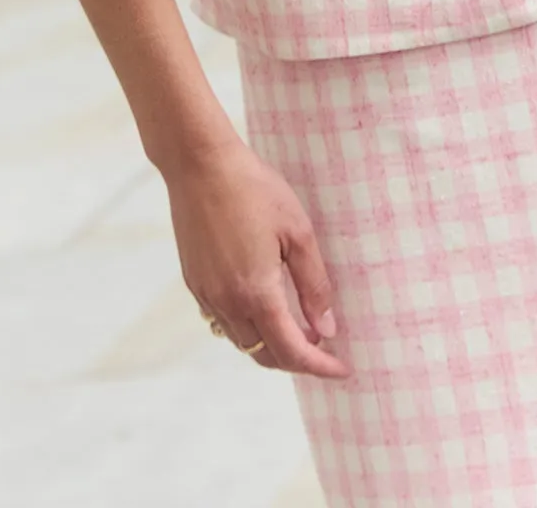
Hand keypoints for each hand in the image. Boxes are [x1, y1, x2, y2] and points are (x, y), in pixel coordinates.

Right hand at [167, 133, 348, 378]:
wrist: (200, 165)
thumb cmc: (253, 189)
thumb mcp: (297, 232)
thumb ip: (313, 285)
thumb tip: (327, 328)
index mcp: (256, 292)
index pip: (291, 351)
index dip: (319, 366)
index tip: (342, 370)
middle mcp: (227, 303)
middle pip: (264, 354)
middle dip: (296, 360)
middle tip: (323, 348)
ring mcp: (206, 295)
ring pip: (241, 341)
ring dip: (270, 344)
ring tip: (297, 326)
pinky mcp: (194, 283)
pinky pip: (222, 322)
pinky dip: (247, 326)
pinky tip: (263, 305)